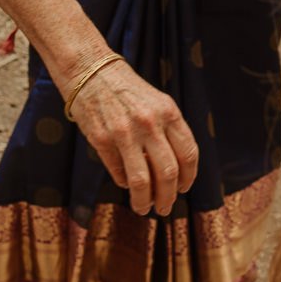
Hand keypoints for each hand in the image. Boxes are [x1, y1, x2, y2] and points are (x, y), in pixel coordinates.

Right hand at [68, 58, 198, 216]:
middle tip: (165, 208)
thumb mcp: (157, 103)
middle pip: (168, 173)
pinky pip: (118, 173)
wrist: (91, 72)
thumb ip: (169, 132)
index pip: (188, 154)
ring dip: (145, 201)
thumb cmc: (127, 90)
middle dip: (169, 197)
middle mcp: (149, 123)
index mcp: (168, 112)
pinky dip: (124, 183)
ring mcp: (124, 133)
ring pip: (142, 181)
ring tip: (144, 209)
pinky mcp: (101, 140)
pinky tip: (125, 184)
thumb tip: (176, 172)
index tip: (184, 188)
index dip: (189, 177)